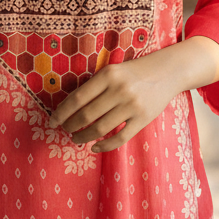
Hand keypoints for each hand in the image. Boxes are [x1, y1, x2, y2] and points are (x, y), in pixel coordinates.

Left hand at [48, 36, 218, 152]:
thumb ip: (93, 87)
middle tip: (65, 131)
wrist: (166, 71)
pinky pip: (120, 137)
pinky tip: (95, 147)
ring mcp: (132, 105)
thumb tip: (67, 108)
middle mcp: (119, 90)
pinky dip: (104, 145)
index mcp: (107, 75)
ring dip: (84, 137)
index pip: (77, 98)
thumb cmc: (132, 72)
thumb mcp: (111, 71)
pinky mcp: (143, 119)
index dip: (61, 113)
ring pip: (100, 128)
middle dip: (71, 126)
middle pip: (86, 115)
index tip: (52, 122)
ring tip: (76, 139)